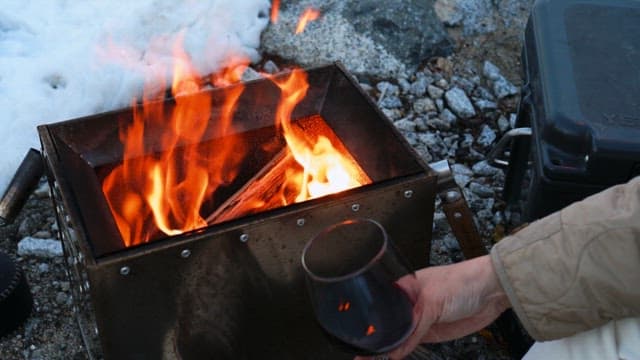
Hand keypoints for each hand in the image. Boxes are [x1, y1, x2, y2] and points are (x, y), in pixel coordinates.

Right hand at [356, 255, 510, 359]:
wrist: (492, 292)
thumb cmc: (462, 281)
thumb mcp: (432, 300)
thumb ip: (414, 323)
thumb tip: (396, 344)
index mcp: (404, 286)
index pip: (380, 305)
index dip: (369, 321)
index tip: (358, 336)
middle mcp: (409, 302)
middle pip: (387, 323)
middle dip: (375, 336)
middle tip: (361, 352)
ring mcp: (420, 318)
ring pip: (398, 335)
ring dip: (386, 347)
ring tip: (369, 358)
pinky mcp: (431, 331)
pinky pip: (412, 343)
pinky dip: (401, 352)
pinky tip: (391, 357)